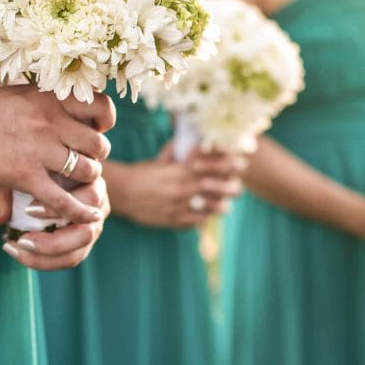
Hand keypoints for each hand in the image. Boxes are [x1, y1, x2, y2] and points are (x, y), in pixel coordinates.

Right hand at [0, 86, 114, 224]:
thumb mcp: (16, 96)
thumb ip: (44, 104)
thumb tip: (65, 104)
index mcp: (49, 96)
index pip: (100, 106)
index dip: (105, 121)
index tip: (97, 129)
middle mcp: (50, 120)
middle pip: (98, 144)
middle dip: (97, 156)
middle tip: (84, 161)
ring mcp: (38, 148)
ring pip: (87, 171)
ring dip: (87, 181)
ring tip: (77, 184)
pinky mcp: (24, 175)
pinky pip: (64, 199)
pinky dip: (80, 211)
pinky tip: (88, 216)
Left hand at [0, 178, 109, 269]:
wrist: (52, 172)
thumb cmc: (35, 166)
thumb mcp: (19, 170)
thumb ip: (7, 191)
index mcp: (92, 181)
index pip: (88, 198)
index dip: (58, 208)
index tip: (28, 210)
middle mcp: (98, 207)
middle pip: (87, 233)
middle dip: (53, 242)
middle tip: (22, 240)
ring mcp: (92, 228)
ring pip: (77, 253)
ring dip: (45, 258)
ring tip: (14, 248)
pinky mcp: (83, 243)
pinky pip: (68, 260)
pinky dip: (43, 262)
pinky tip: (19, 252)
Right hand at [105, 143, 244, 228]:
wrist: (122, 193)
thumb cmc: (144, 173)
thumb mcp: (162, 159)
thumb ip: (180, 153)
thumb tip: (199, 142)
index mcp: (181, 170)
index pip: (213, 165)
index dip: (230, 164)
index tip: (242, 162)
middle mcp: (183, 188)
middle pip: (219, 188)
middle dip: (232, 186)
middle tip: (237, 186)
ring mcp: (180, 206)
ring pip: (213, 207)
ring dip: (222, 204)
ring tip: (225, 203)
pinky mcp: (175, 220)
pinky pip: (199, 221)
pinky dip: (204, 216)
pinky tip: (205, 213)